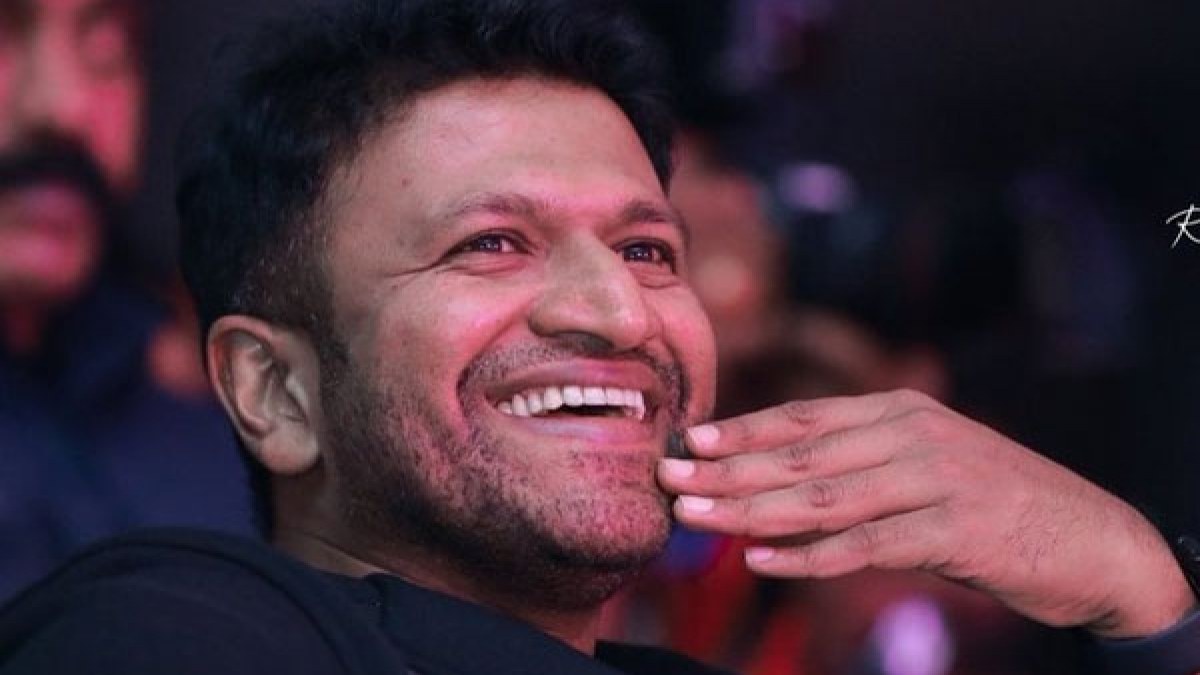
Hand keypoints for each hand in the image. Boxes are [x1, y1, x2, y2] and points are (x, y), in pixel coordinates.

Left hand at [657, 389, 1194, 637]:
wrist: (1088, 537)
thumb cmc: (992, 500)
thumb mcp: (924, 462)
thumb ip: (861, 462)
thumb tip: (779, 479)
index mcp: (898, 409)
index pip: (802, 418)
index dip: (741, 431)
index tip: (687, 441)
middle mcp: (910, 433)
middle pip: (798, 456)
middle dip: (726, 469)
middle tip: (668, 479)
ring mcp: (932, 479)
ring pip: (821, 497)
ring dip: (749, 508)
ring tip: (695, 516)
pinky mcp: (951, 529)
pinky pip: (864, 544)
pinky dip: (808, 554)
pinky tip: (760, 558)